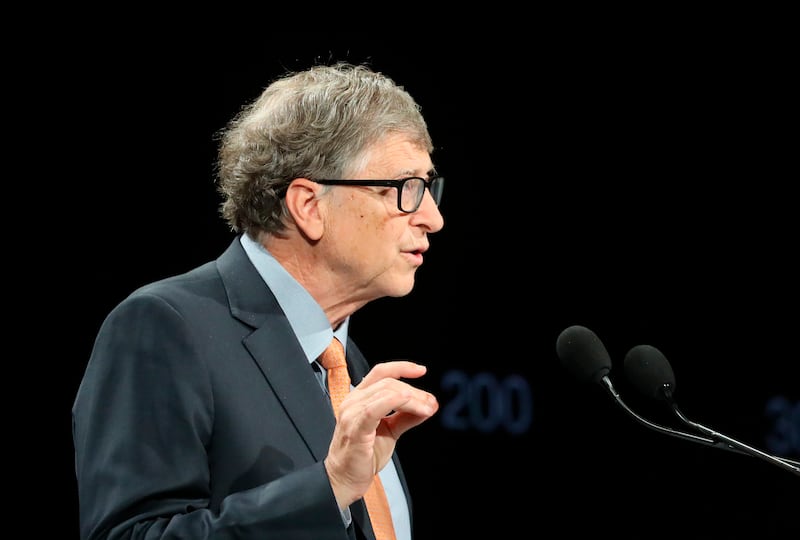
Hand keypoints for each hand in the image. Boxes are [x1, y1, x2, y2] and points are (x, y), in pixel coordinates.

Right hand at [324, 361, 437, 507]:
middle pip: (389, 383)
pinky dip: (400, 403)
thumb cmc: (362, 456)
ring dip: (413, 398)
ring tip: (427, 408)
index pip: (380, 372)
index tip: (421, 370)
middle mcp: (353, 401)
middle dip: (415, 391)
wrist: (344, 480)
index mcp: (359, 398)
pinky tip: (414, 408)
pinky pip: (377, 407)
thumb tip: (427, 405)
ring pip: (387, 392)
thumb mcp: (389, 431)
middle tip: (431, 403)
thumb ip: (405, 417)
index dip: (402, 367)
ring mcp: (352, 413)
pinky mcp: (356, 427)